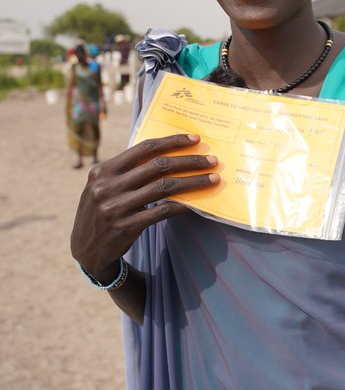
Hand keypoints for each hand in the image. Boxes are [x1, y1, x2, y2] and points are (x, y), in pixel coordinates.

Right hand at [70, 133, 218, 281]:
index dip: (172, 142)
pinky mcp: (126, 226)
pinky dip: (183, 205)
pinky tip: (197, 202)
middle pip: (158, 166)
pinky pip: (163, 211)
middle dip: (190, 162)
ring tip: (213, 179)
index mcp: (103, 170)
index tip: (195, 140)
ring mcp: (116, 207)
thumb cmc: (104, 211)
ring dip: (193, 182)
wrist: (86, 250)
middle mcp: (107, 186)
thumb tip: (171, 155)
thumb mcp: (105, 187)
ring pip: (164, 187)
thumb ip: (128, 171)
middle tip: (212, 161)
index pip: (144, 148)